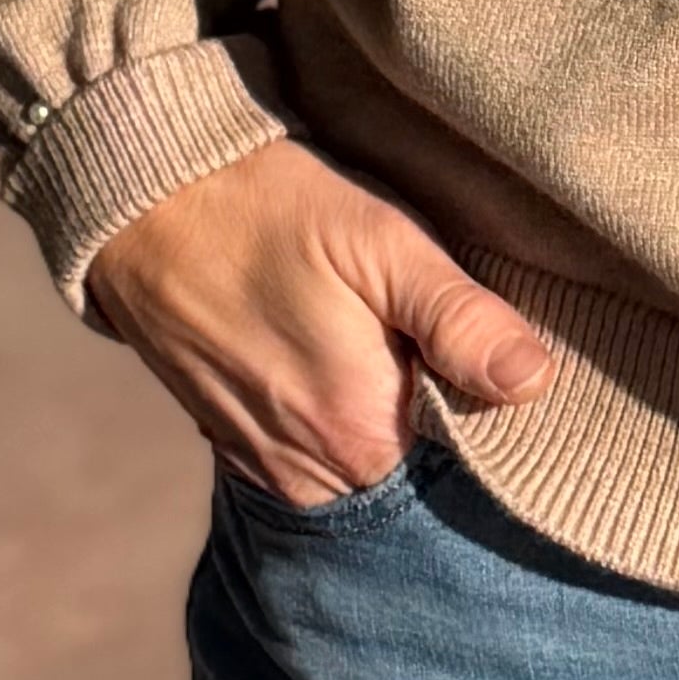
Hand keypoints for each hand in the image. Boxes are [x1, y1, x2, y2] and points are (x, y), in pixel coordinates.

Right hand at [85, 142, 553, 508]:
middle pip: (419, 460)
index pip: (471, 454)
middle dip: (441, 405)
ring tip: (378, 332)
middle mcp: (314, 476)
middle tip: (429, 326)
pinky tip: (337, 350)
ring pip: (367, 456)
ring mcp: (269, 467)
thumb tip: (534, 381)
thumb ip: (459, 320)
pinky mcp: (237, 444)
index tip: (486, 341)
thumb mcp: (381, 243)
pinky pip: (315, 449)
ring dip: (386, 407)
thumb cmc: (270, 210)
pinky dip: (337, 410)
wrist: (144, 202)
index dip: (490, 398)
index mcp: (363, 437)